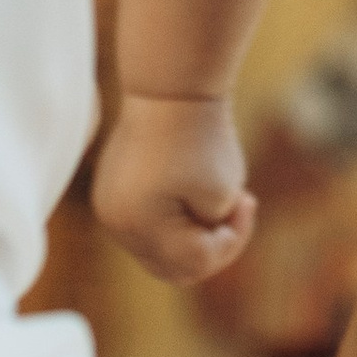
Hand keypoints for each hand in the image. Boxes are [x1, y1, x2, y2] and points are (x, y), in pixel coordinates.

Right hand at [92, 89, 257, 285]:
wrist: (170, 87)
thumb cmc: (201, 135)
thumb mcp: (222, 192)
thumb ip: (212, 235)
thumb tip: (195, 251)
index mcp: (140, 224)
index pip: (196, 264)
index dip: (231, 241)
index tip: (246, 200)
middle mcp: (116, 224)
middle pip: (173, 269)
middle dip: (210, 246)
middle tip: (235, 211)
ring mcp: (110, 211)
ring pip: (160, 252)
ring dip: (192, 235)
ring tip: (216, 198)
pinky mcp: (112, 198)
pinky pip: (148, 230)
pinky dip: (174, 222)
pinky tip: (193, 191)